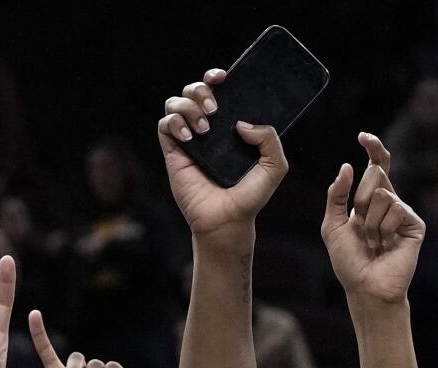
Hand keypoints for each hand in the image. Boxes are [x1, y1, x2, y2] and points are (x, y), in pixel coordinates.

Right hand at [158, 68, 288, 251]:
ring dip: (187, 107)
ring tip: (204, 130)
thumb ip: (270, 139)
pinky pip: (164, 124)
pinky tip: (189, 137)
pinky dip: (174, 123)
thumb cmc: (249, 197)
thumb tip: (242, 123)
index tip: (222, 77)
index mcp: (227, 126)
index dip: (214, 77)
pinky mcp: (173, 152)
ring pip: (175, 102)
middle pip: (193, 90)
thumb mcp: (274, 166)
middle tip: (214, 110)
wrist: (227, 221)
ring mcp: (188, 139)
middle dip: (201, 90)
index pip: (216, 91)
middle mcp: (206, 129)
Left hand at [322, 133, 425, 304]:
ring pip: (383, 193)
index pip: (376, 166)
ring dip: (371, 221)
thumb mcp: (332, 225)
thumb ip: (336, 196)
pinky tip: (386, 244)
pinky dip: (385, 227)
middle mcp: (389, 202)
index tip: (363, 137)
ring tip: (374, 241)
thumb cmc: (349, 262)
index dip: (373, 148)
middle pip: (375, 175)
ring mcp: (403, 212)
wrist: (365, 287)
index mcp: (370, 200)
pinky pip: (397, 208)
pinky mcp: (415, 224)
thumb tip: (347, 166)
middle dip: (361, 200)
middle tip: (362, 229)